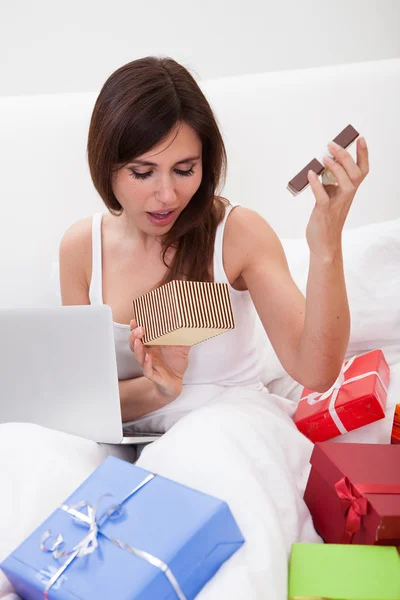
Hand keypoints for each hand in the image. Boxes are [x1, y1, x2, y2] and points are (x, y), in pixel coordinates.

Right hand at [129, 320, 189, 402]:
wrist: (176, 381)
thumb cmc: (175, 363)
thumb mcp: (182, 348)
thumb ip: (185, 336)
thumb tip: (192, 324)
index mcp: (152, 345)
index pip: (140, 335)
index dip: (135, 328)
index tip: (135, 320)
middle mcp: (148, 354)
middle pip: (135, 344)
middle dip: (134, 336)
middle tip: (139, 329)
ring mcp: (150, 364)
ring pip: (139, 357)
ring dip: (137, 349)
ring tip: (138, 341)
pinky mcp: (154, 376)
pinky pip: (147, 371)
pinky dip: (147, 364)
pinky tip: (148, 357)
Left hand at [306, 136, 368, 260]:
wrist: (323, 245)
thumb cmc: (326, 221)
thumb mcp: (330, 199)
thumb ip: (329, 185)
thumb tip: (321, 168)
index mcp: (349, 192)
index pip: (361, 170)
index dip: (363, 154)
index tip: (359, 138)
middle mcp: (346, 196)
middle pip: (354, 173)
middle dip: (345, 156)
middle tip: (332, 145)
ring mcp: (336, 205)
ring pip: (345, 183)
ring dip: (335, 168)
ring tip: (324, 157)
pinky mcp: (324, 213)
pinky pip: (322, 197)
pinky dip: (316, 184)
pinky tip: (310, 174)